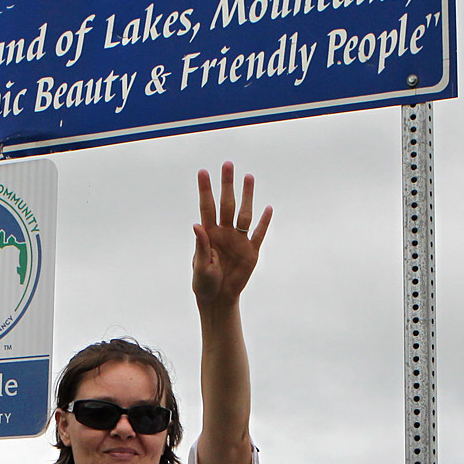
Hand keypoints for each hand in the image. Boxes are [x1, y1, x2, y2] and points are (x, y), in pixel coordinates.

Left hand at [192, 161, 269, 309]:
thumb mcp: (200, 266)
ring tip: (249, 177)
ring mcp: (238, 241)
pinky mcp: (251, 252)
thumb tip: (197, 225)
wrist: (218, 298)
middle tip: (228, 164)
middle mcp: (224, 232)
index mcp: (209, 233)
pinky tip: (267, 208)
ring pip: (244, 214)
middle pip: (227, 204)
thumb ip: (200, 246)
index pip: (207, 207)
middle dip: (227, 185)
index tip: (203, 172)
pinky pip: (258, 235)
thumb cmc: (204, 282)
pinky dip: (264, 223)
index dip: (205, 190)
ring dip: (247, 196)